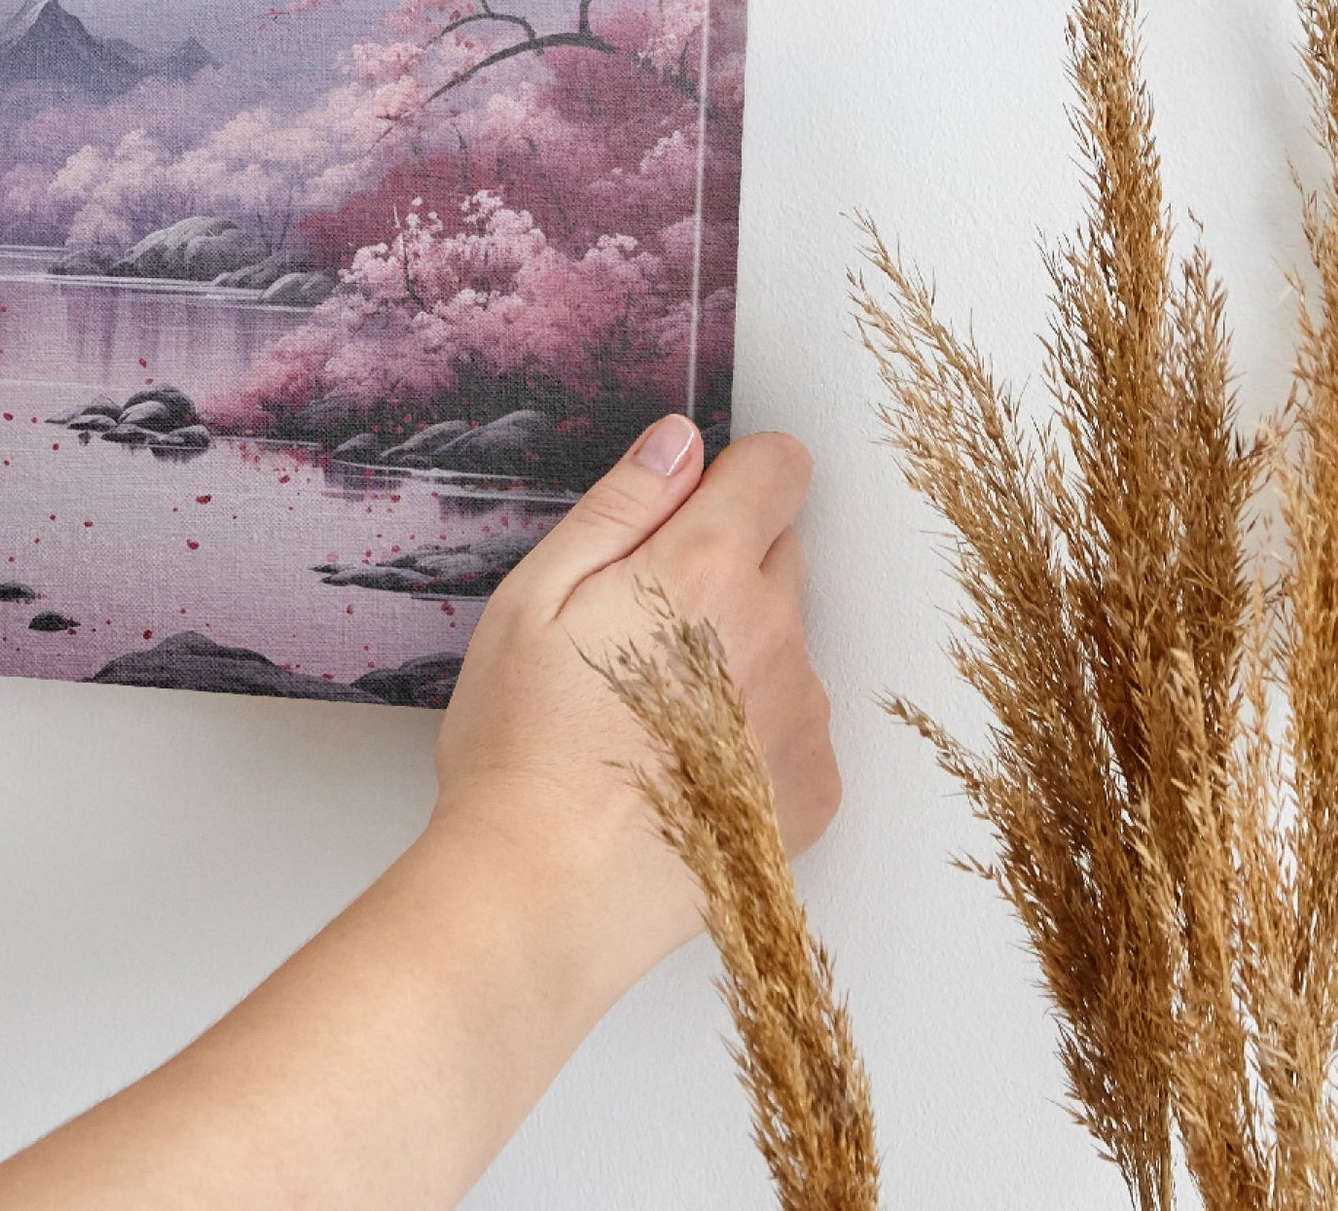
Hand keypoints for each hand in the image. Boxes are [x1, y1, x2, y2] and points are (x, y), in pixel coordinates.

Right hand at [0, 417, 840, 1210]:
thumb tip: (680, 443)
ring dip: (738, 651)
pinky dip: (754, 730)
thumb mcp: (534, 598)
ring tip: (650, 712)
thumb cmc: (525, 746)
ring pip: (785, 640)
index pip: (779, 468)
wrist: (548, 894)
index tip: (690, 508)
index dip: (734, 475)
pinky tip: (682, 765)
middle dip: (723, 565)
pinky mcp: (812, 789)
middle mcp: (776, 633)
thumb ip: (619, 507)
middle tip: (637, 626)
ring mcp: (803, 716)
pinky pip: (795, 723)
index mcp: (705, 571)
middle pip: (781, 553)